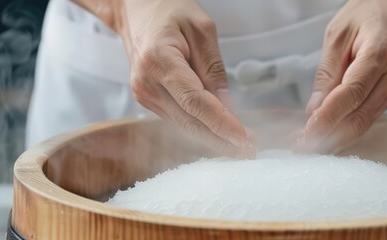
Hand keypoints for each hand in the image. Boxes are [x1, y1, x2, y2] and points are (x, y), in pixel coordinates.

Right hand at [74, 0, 253, 156]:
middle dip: (222, 139)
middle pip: (189, 121)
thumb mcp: (202, 30)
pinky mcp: (148, 100)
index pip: (194, 101)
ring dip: (214, 138)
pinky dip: (202, 129)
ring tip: (243, 146)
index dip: (220, 123)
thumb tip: (228, 108)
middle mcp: (146, 83)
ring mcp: (144, 94)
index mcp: (158, 60)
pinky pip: (179, 120)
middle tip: (250, 151)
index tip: (243, 137)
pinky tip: (222, 135)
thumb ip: (214, 70)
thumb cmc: (169, 12)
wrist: (136, 10)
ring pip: (185, 126)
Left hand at [296, 0, 386, 152]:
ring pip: (366, 121)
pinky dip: (350, 123)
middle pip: (360, 117)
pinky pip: (372, 114)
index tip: (306, 133)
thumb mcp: (338, 33)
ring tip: (308, 141)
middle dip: (328, 136)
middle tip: (301, 147)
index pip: (351, 95)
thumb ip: (327, 72)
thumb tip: (315, 109)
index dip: (328, 118)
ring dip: (337, 135)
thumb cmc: (372, 11)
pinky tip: (331, 127)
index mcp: (381, 52)